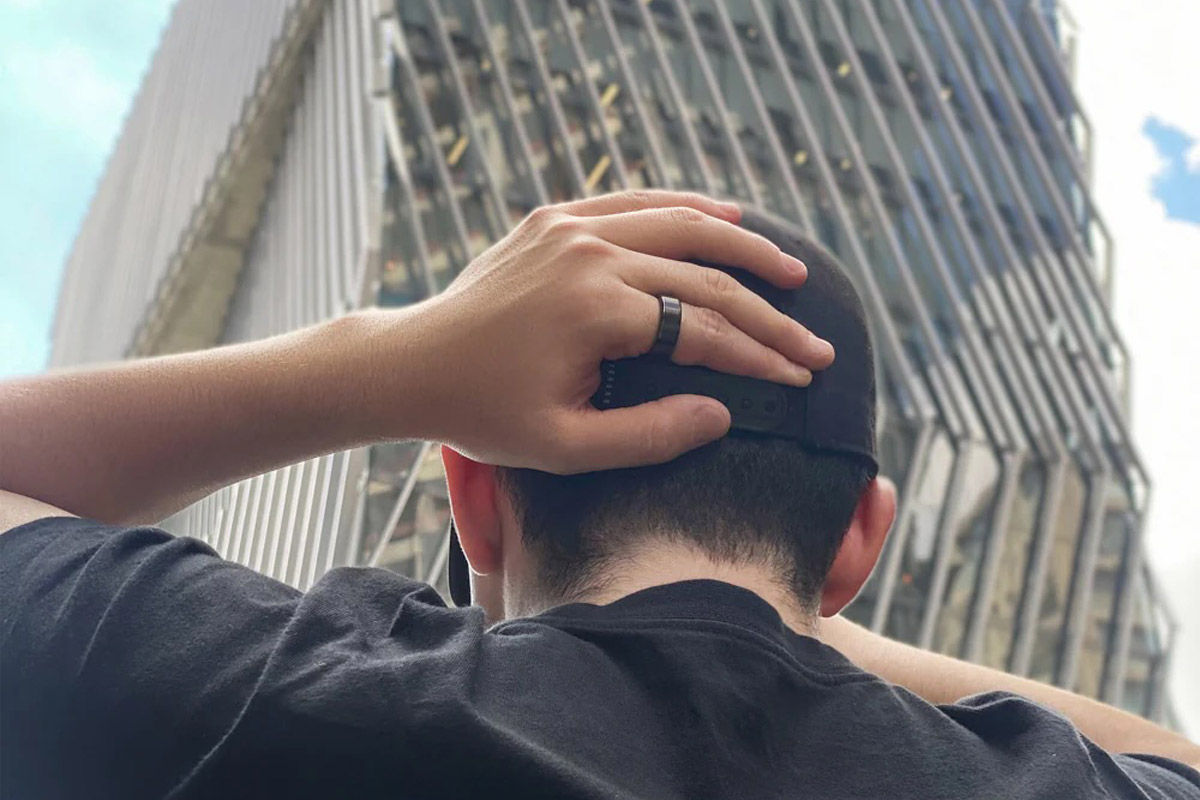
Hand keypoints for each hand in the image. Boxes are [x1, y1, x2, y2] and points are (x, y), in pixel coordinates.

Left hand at [393, 191, 834, 472]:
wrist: (413, 364)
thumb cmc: (483, 414)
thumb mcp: (564, 447)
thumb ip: (649, 435)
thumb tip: (724, 415)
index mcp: (594, 310)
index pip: (703, 329)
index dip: (759, 356)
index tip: (802, 375)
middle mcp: (590, 254)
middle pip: (704, 276)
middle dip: (767, 313)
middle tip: (814, 341)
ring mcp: (571, 226)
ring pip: (679, 224)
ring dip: (741, 248)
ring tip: (790, 272)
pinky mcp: (556, 217)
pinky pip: (635, 202)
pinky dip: (685, 210)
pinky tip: (726, 219)